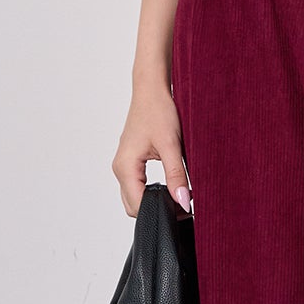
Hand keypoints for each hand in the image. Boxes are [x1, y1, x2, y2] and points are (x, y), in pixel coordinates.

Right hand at [113, 76, 191, 216]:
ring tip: (178, 193)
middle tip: (183, 203)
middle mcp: (119, 169)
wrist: (151, 91)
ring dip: (153, 201)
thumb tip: (183, 202)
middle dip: (156, 210)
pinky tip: (169, 185)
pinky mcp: (129, 162)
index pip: (138, 206)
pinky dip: (151, 191)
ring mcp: (123, 165)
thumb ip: (177, 176)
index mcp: (125, 167)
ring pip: (134, 197)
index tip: (183, 210)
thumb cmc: (158, 111)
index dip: (160, 212)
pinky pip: (136, 186)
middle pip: (134, 206)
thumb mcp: (172, 146)